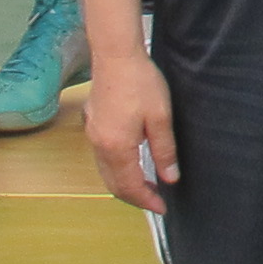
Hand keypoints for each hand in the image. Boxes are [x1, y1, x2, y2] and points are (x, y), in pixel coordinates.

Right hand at [87, 47, 180, 213]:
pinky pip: (102, 158)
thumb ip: (164, 150)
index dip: (146, 201)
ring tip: (146, 186)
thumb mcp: (160, 117)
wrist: (115, 55)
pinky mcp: (92, 124)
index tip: (162, 208)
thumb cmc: (140, 82)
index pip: (130, 187)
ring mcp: (93, 135)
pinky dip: (116, 169)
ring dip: (124, 184)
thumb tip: (169, 178)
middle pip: (114, 184)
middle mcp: (100, 146)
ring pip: (106, 172)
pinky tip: (130, 163)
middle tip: (155, 201)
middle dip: (134, 197)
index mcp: (117, 148)